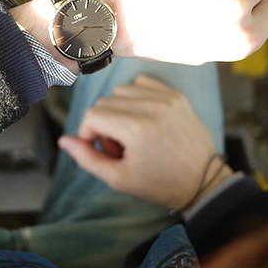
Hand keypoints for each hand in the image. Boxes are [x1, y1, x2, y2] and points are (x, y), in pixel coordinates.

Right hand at [58, 75, 232, 210]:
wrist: (204, 182)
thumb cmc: (160, 184)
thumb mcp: (119, 179)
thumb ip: (87, 158)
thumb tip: (63, 140)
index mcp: (137, 129)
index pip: (92, 115)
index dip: (88, 133)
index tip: (100, 149)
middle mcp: (152, 108)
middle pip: (104, 102)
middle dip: (104, 124)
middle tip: (120, 148)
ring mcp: (167, 98)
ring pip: (121, 90)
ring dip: (119, 109)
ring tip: (133, 133)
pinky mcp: (176, 95)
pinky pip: (142, 83)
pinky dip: (136, 97)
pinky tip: (143, 118)